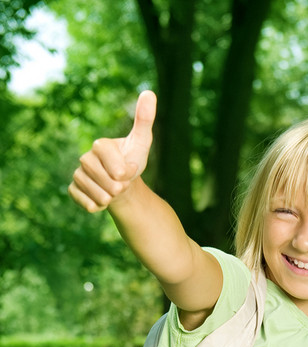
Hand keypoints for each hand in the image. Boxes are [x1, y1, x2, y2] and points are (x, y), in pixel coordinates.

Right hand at [69, 91, 156, 212]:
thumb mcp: (141, 143)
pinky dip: (97, 206)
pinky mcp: (74, 191)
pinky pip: (85, 203)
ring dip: (111, 197)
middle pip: (103, 178)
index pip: (107, 156)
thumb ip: (144, 120)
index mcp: (100, 145)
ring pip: (97, 193)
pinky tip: (102, 200)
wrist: (125, 188)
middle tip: (122, 183)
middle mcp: (85, 158)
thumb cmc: (132, 163)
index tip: (130, 170)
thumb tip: (149, 92)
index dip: (123, 169)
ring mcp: (78, 174)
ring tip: (114, 192)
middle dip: (119, 186)